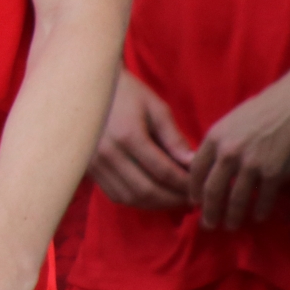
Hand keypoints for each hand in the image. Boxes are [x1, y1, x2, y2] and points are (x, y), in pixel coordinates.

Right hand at [90, 70, 193, 209]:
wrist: (89, 85)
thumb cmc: (128, 93)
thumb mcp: (156, 108)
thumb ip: (174, 138)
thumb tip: (193, 164)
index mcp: (128, 135)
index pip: (164, 172)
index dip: (185, 184)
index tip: (200, 187)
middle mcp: (109, 153)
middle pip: (148, 190)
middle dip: (174, 199)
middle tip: (192, 198)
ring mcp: (95, 163)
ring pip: (131, 197)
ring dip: (156, 204)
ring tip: (175, 198)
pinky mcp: (89, 168)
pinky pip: (116, 194)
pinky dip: (137, 201)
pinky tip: (152, 194)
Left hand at [189, 61, 289, 229]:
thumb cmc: (262, 110)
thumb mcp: (230, 122)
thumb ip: (217, 144)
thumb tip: (207, 166)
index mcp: (214, 138)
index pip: (196, 171)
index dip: (193, 190)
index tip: (193, 203)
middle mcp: (229, 153)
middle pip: (213, 190)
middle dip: (209, 211)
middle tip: (208, 225)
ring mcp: (252, 165)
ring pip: (237, 199)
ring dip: (233, 217)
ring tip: (230, 226)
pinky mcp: (275, 174)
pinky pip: (264, 199)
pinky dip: (261, 211)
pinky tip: (258, 217)